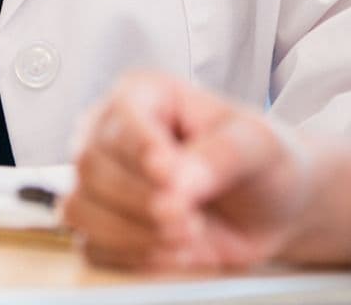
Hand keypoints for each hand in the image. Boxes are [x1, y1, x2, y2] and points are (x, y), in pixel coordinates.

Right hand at [66, 72, 316, 271]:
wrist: (270, 209)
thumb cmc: (260, 161)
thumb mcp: (255, 145)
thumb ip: (219, 155)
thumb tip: (177, 181)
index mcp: (144, 93)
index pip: (120, 116)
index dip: (139, 147)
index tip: (170, 174)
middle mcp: (112, 133)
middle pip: (92, 165)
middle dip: (142, 200)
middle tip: (190, 219)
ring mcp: (102, 183)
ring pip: (81, 209)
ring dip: (133, 233)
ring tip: (188, 236)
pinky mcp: (104, 228)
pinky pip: (92, 248)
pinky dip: (132, 258)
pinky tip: (174, 253)